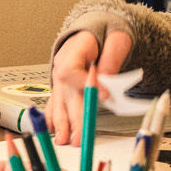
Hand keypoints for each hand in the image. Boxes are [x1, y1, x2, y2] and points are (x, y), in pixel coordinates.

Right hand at [48, 27, 133, 145]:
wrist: (96, 31)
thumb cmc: (106, 34)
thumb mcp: (117, 38)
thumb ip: (111, 58)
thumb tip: (105, 81)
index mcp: (73, 49)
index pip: (70, 70)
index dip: (85, 85)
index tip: (103, 95)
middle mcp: (61, 65)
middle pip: (64, 93)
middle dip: (71, 117)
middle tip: (78, 136)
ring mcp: (59, 77)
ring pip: (57, 102)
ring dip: (60, 123)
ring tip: (64, 140)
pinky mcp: (62, 87)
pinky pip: (54, 103)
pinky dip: (53, 118)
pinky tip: (53, 131)